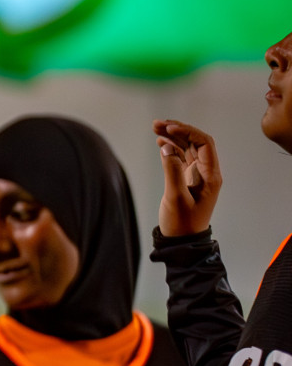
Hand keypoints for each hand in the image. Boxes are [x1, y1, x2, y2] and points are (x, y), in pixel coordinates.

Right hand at [154, 119, 222, 236]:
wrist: (182, 241)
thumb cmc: (182, 223)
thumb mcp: (176, 197)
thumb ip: (171, 170)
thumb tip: (166, 146)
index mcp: (210, 176)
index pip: (204, 143)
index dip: (187, 132)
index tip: (168, 129)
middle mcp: (206, 173)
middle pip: (195, 142)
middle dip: (178, 130)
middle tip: (157, 123)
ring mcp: (197, 175)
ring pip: (187, 148)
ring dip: (172, 137)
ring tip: (155, 128)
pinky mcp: (187, 179)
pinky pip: (181, 157)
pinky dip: (170, 147)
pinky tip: (160, 142)